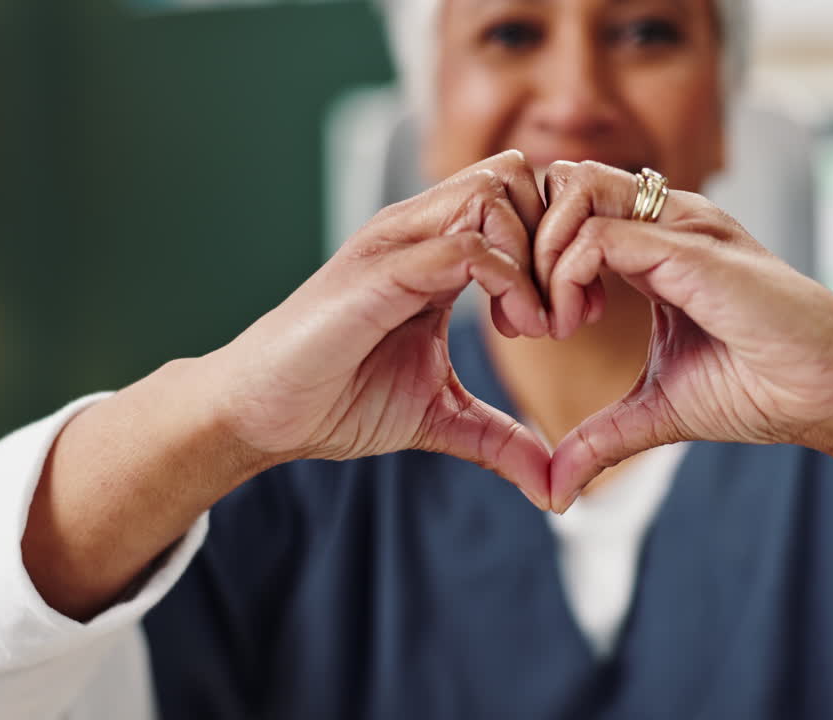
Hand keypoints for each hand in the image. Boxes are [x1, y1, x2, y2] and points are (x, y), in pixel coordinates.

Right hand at [206, 151, 553, 507]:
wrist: (261, 414)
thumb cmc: (337, 400)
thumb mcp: (442, 417)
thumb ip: (502, 438)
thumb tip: (555, 486)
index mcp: (436, 251)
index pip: (520, 197)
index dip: (559, 248)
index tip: (571, 317)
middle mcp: (418, 232)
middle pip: (518, 174)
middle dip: (556, 240)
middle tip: (560, 316)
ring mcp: (397, 245)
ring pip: (496, 192)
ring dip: (535, 258)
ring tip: (533, 327)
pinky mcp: (380, 272)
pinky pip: (465, 246)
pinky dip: (508, 281)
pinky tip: (512, 330)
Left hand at [535, 161, 832, 511]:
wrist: (831, 394)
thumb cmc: (761, 389)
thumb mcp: (656, 411)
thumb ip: (600, 437)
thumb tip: (554, 490)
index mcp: (655, 245)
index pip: (568, 211)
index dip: (533, 260)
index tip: (533, 327)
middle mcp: (664, 221)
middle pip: (561, 186)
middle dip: (524, 248)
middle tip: (530, 321)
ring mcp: (679, 227)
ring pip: (572, 193)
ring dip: (540, 258)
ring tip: (556, 323)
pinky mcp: (691, 249)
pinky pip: (598, 235)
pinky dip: (565, 277)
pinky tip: (576, 325)